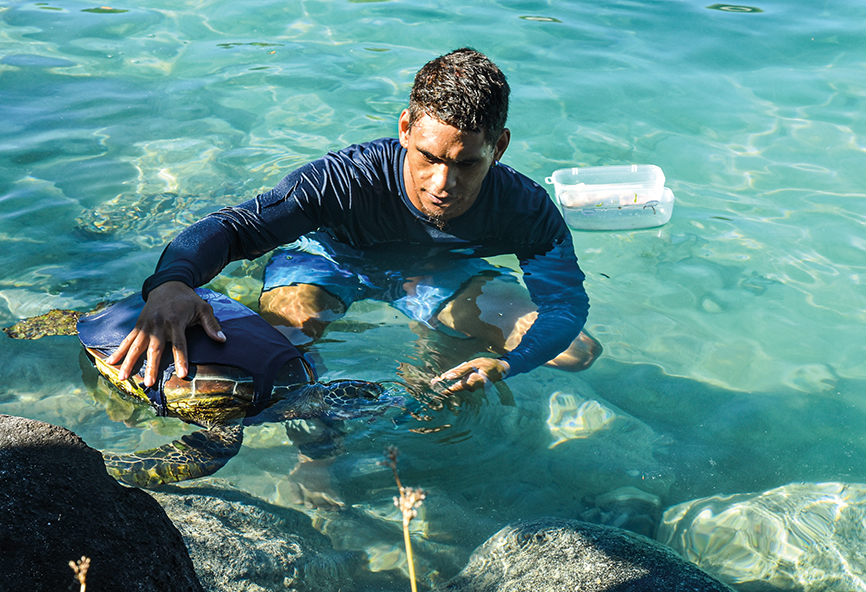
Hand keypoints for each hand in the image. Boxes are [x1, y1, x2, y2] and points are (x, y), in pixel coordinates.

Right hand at [105, 281, 224, 386]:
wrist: (167, 284)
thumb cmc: (188, 299)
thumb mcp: (203, 308)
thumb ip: (211, 325)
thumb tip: (223, 339)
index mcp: (175, 320)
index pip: (180, 343)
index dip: (181, 359)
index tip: (182, 374)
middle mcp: (158, 324)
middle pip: (155, 348)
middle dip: (151, 366)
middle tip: (149, 383)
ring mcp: (146, 325)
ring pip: (136, 346)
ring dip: (129, 362)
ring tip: (123, 378)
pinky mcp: (138, 325)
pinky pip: (127, 340)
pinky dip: (119, 351)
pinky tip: (110, 363)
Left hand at [432, 357, 509, 394]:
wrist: (501, 369)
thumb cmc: (487, 365)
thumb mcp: (474, 364)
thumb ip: (461, 371)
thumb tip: (448, 377)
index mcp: (472, 382)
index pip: (455, 388)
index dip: (444, 388)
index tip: (435, 387)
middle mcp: (472, 388)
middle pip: (454, 388)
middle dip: (444, 384)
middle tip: (433, 382)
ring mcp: (473, 388)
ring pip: (458, 385)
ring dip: (450, 381)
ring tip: (441, 379)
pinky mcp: (473, 386)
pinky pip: (462, 384)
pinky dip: (457, 380)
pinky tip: (452, 377)